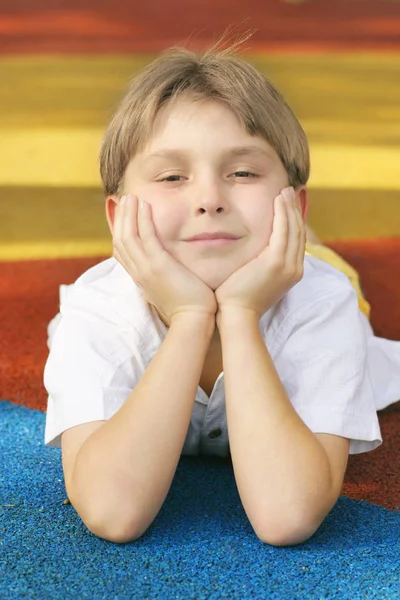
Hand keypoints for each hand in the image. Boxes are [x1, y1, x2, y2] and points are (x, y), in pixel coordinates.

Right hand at [113, 195, 216, 324]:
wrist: (194, 320)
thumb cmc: (188, 307)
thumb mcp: (169, 289)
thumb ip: (164, 278)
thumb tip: (167, 271)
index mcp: (140, 279)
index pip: (122, 253)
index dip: (120, 233)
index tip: (123, 217)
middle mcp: (138, 273)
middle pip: (120, 241)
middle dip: (121, 218)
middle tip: (125, 200)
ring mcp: (146, 269)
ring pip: (128, 236)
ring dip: (128, 214)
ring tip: (131, 197)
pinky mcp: (158, 266)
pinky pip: (146, 236)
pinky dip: (142, 219)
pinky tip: (145, 205)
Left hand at [215, 187, 305, 324]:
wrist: (236, 315)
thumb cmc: (237, 300)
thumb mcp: (254, 279)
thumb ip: (258, 265)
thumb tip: (252, 255)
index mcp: (290, 273)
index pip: (295, 241)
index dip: (293, 221)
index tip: (287, 204)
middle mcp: (295, 268)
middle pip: (298, 232)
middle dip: (294, 210)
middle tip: (288, 191)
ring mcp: (288, 265)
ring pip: (293, 228)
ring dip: (289, 207)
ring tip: (284, 190)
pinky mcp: (277, 261)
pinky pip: (283, 229)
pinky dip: (282, 212)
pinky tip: (278, 199)